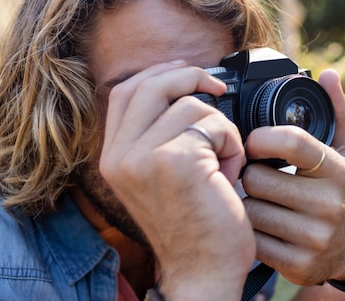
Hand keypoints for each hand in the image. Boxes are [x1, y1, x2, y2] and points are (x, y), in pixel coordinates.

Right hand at [99, 61, 254, 300]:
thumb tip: (186, 85)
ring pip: (191, 105)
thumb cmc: (192, 225)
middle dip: (190, 76)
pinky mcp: (176, 160)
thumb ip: (158, 135)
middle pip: (150, 84)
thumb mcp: (161, 176)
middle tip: (218, 89)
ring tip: (224, 161)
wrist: (203, 272)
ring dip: (219, 127)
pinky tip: (229, 172)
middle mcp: (119, 156)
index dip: (158, 74)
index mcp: (113, 157)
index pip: (125, 92)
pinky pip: (214, 125)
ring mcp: (143, 157)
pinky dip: (231, 142)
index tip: (187, 72)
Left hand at [241, 69, 344, 284]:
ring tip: (259, 200)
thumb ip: (336, 111)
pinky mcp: (296, 265)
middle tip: (255, 175)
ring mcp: (313, 238)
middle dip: (250, 174)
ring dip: (246, 203)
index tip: (253, 141)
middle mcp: (328, 204)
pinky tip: (262, 225)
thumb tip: (328, 75)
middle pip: (256, 178)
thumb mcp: (344, 152)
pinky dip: (250, 231)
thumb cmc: (337, 191)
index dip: (261, 138)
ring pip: (249, 209)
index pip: (289, 141)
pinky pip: (251, 240)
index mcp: (337, 170)